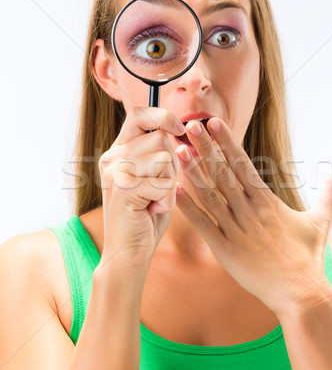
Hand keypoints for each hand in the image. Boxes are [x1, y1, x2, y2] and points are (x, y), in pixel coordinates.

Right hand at [97, 107, 184, 281]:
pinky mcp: (123, 190)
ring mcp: (115, 172)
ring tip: (154, 201)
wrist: (128, 254)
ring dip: (170, 183)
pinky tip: (152, 211)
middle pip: (160, 137)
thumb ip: (161, 154)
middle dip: (173, 164)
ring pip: (164, 158)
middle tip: (159, 189)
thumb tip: (181, 129)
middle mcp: (112, 157)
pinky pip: (163, 182)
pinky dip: (166, 200)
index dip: (163, 116)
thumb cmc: (147, 217)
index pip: (139, 114)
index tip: (179, 129)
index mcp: (119, 151)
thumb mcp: (155, 178)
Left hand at [175, 117, 331, 319]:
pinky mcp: (226, 251)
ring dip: (194, 172)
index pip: (244, 164)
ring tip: (179, 151)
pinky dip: (189, 209)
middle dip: (206, 148)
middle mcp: (250, 211)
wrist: (301, 294)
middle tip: (190, 126)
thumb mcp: (322, 219)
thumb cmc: (308, 257)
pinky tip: (175, 192)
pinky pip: (204, 226)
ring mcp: (236, 230)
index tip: (214, 122)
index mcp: (268, 201)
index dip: (228, 142)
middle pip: (224, 174)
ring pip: (211, 195)